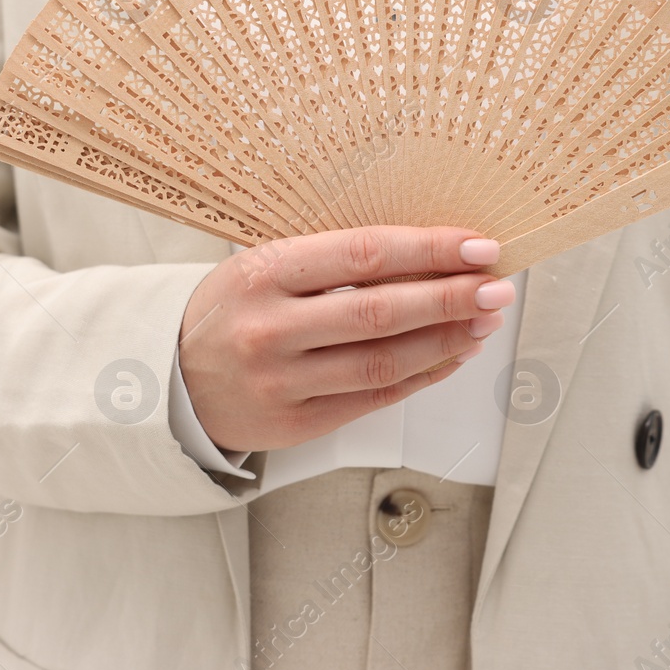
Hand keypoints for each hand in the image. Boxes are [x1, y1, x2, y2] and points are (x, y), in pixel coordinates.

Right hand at [177, 226, 514, 452]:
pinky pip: (375, 399)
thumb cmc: (231, 311)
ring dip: (447, 340)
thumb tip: (428, 252)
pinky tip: (454, 355)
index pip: (362, 256)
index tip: (478, 245)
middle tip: (497, 286)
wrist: (172, 379)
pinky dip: (423, 374)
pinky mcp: (297, 424)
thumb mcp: (264, 266)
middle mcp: (270, 329)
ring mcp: (282, 382)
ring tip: (486, 320)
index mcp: (263, 273)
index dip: (428, 250)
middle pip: (380, 313)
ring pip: (384, 362)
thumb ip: (332, 261)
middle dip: (451, 298)